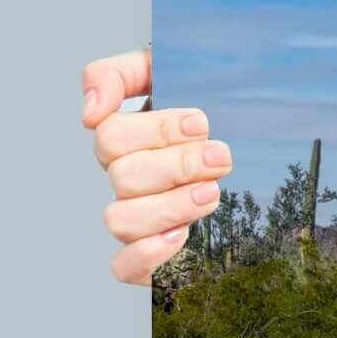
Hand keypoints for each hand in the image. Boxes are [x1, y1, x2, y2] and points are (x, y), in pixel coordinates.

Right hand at [82, 42, 229, 283]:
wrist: (247, 132)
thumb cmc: (200, 101)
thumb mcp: (163, 69)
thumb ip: (119, 74)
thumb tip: (90, 112)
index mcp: (124, 139)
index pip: (111, 137)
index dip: (156, 131)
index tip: (200, 124)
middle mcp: (125, 179)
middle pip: (123, 178)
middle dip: (177, 166)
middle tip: (219, 157)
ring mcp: (136, 218)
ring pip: (121, 221)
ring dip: (169, 206)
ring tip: (212, 192)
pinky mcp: (150, 255)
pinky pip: (123, 268)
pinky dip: (147, 255)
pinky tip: (181, 236)